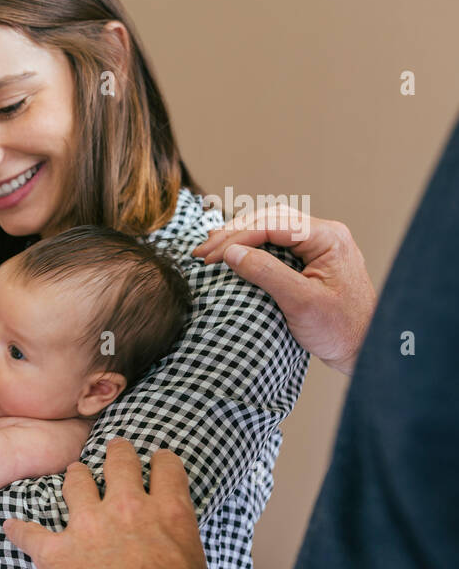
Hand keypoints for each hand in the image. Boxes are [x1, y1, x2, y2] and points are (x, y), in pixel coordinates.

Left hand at [2, 438, 211, 568]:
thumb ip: (177, 548)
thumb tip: (169, 556)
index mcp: (169, 515)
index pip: (167, 468)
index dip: (160, 462)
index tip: (156, 462)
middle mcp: (128, 509)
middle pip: (119, 462)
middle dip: (116, 452)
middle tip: (114, 448)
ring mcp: (88, 526)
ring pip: (77, 482)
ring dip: (75, 479)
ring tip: (74, 477)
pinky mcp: (55, 552)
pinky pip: (28, 533)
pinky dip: (19, 531)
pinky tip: (11, 527)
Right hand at [193, 204, 374, 374]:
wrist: (365, 348)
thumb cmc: (341, 329)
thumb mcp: (301, 303)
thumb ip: (267, 273)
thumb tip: (232, 253)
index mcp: (328, 238)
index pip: (272, 224)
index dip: (236, 238)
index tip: (210, 257)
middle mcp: (325, 234)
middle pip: (269, 220)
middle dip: (232, 234)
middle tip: (202, 253)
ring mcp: (319, 245)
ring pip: (270, 227)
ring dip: (239, 237)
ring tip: (210, 248)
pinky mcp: (312, 258)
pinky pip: (276, 242)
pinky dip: (251, 246)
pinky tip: (233, 253)